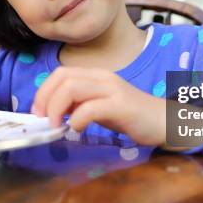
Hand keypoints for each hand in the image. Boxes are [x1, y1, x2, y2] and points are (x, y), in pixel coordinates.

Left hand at [31, 67, 165, 146]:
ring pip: (72, 88)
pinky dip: (77, 120)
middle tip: (44, 120)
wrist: (164, 122)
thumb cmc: (131, 116)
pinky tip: (78, 130)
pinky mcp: (121, 105)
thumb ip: (79, 104)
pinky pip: (90, 108)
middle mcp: (103, 77)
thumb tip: (55, 111)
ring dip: (57, 108)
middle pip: (62, 77)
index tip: (38, 112)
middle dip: (45, 99)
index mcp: (96, 76)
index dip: (43, 91)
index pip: (61, 73)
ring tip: (57, 126)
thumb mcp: (100, 107)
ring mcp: (113, 90)